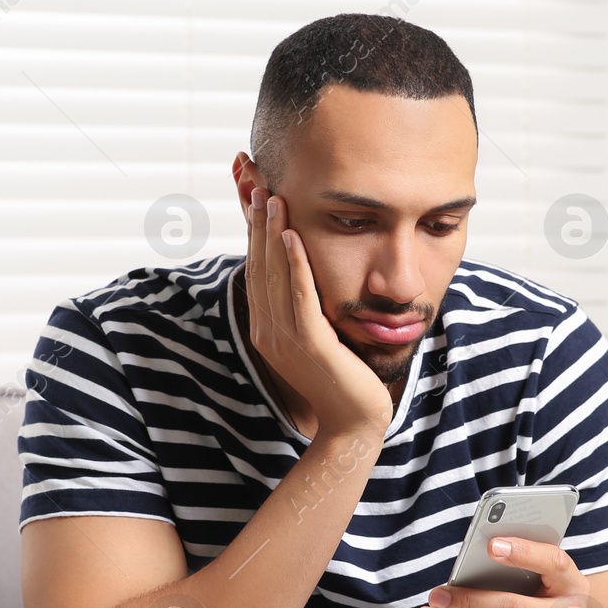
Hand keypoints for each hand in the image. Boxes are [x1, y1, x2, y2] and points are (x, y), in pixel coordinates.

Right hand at [243, 187, 392, 440]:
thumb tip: (310, 274)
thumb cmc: (344, 381)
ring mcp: (286, 339)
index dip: (252, 229)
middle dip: (255, 221)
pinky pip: (299, 297)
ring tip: (272, 196)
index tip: (253, 193)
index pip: (256, 268)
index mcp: (267, 328)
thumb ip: (309, 308)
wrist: (354, 426)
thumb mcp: (320, 338)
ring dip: (271, 233)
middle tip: (253, 181)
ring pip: (273, 275)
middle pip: (257, 265)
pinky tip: (293, 234)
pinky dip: (294, 264)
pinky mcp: (310, 345)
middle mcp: (268, 331)